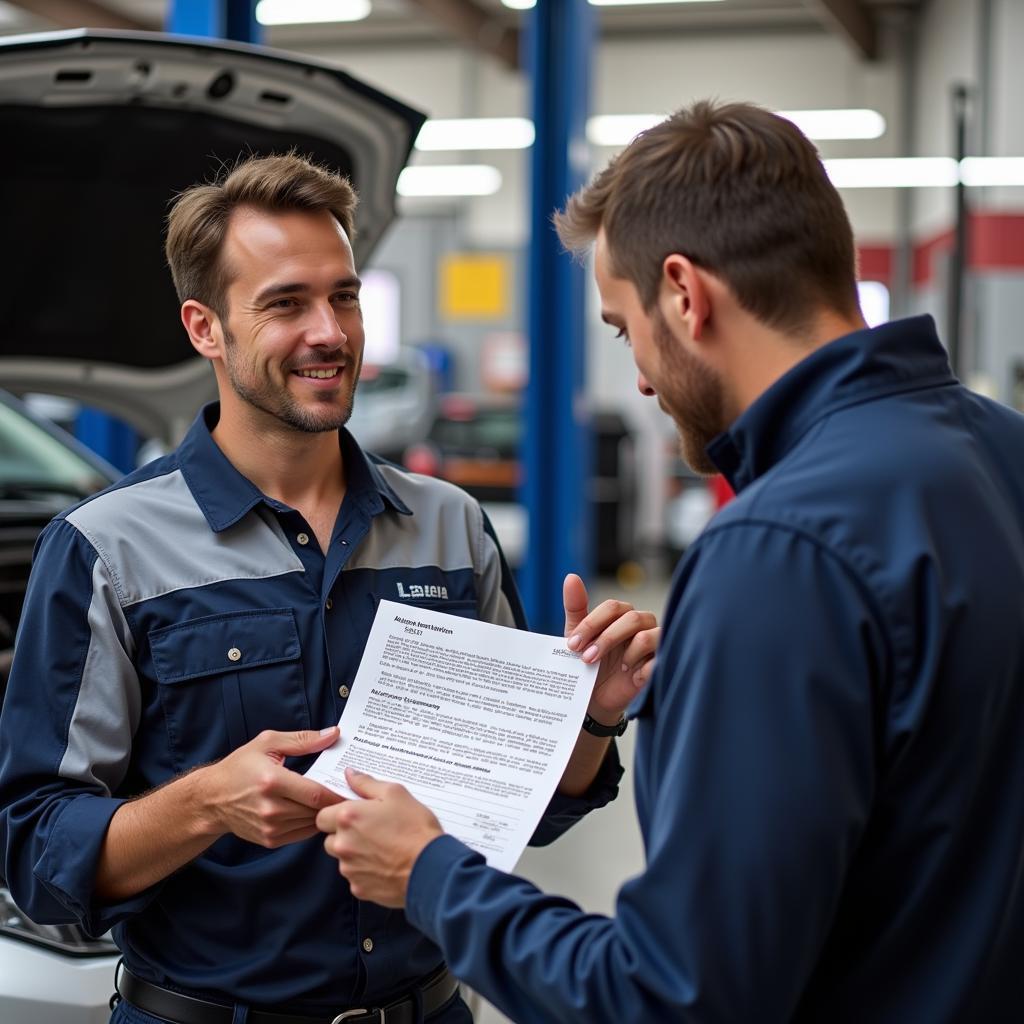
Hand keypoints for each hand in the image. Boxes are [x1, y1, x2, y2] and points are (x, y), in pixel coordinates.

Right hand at [197, 727, 343, 847]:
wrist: (212, 798)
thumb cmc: (240, 767)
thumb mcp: (268, 743)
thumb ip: (303, 739)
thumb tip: (333, 734)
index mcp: (272, 782)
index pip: (316, 794)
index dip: (338, 792)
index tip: (353, 786)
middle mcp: (271, 809)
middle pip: (316, 810)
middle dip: (335, 802)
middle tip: (351, 792)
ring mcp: (270, 828)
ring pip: (311, 823)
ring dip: (325, 813)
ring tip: (335, 800)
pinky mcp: (270, 840)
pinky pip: (302, 833)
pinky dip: (312, 822)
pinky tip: (315, 810)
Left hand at [316, 768, 442, 907]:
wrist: (431, 867)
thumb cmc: (415, 828)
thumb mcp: (395, 794)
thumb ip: (367, 783)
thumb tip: (350, 774)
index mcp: (348, 818)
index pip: (322, 816)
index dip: (337, 814)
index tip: (354, 814)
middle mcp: (343, 844)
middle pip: (330, 839)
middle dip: (345, 834)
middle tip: (371, 830)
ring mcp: (349, 869)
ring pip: (343, 859)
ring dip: (355, 853)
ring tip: (383, 847)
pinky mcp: (359, 888)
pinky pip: (356, 877)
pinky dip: (366, 871)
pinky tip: (386, 864)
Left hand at [563, 573, 659, 723]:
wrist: (596, 698)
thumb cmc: (590, 661)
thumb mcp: (578, 635)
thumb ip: (576, 606)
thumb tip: (571, 577)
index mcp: (623, 614)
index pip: (613, 607)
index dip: (592, 624)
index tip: (573, 644)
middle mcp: (643, 625)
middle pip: (631, 618)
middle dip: (606, 638)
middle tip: (586, 658)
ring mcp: (655, 645)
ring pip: (648, 636)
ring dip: (626, 652)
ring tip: (615, 666)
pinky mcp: (661, 666)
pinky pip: (660, 661)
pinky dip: (643, 669)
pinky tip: (630, 677)